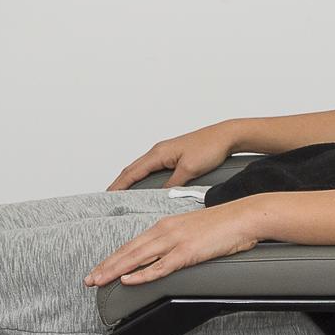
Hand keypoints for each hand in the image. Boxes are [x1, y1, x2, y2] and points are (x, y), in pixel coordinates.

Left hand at [85, 203, 260, 287]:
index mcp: (165, 225)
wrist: (243, 217)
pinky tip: (128, 279)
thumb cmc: (222, 225)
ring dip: (116, 270)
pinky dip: (141, 274)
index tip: (100, 268)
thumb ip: (175, 243)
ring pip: (137, 258)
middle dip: (107, 266)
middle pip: (129, 251)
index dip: (114, 258)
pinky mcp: (187, 251)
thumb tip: (165, 257)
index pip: (133, 244)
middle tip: (89, 278)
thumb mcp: (191, 232)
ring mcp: (175, 241)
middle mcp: (165, 231)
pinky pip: (160, 266)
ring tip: (100, 280)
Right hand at [106, 120, 242, 191]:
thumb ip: (173, 183)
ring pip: (140, 168)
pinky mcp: (173, 155)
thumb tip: (161, 195)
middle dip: (118, 183)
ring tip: (120, 193)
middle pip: (132, 169)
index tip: (108, 196)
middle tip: (108, 197)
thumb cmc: (210, 147)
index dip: (119, 185)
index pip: (132, 172)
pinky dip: (140, 176)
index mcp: (159, 153)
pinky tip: (142, 184)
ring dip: (128, 179)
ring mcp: (165, 152)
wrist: (226, 136)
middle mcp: (159, 151)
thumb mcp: (190, 169)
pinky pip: (150, 167)